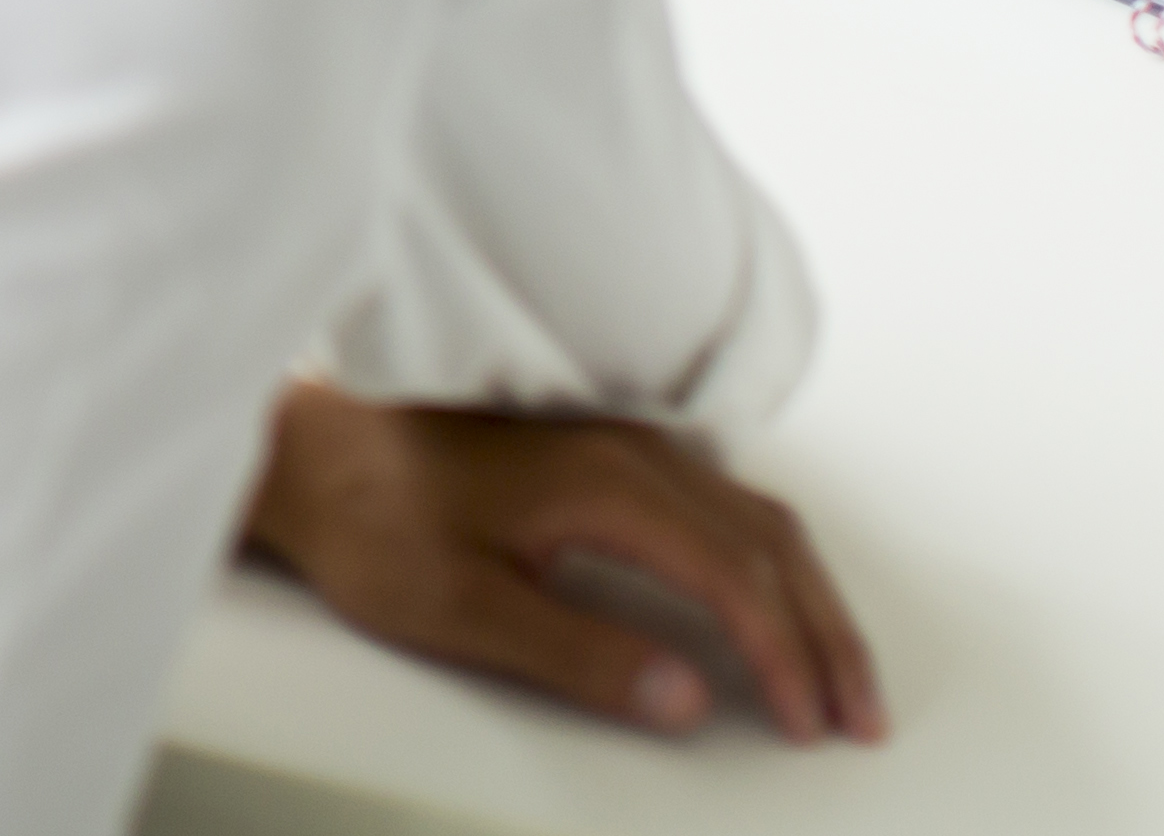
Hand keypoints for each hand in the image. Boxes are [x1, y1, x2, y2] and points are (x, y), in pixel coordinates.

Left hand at [243, 385, 882, 747]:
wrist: (301, 445)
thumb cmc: (367, 517)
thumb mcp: (460, 608)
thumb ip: (579, 655)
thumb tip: (688, 698)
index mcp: (603, 482)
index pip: (734, 574)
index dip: (785, 655)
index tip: (815, 724)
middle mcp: (625, 447)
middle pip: (767, 538)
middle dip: (827, 631)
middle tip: (863, 713)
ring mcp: (615, 438)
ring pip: (752, 511)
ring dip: (807, 591)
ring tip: (840, 671)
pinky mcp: (598, 445)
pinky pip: (719, 494)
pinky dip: (770, 553)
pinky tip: (774, 592)